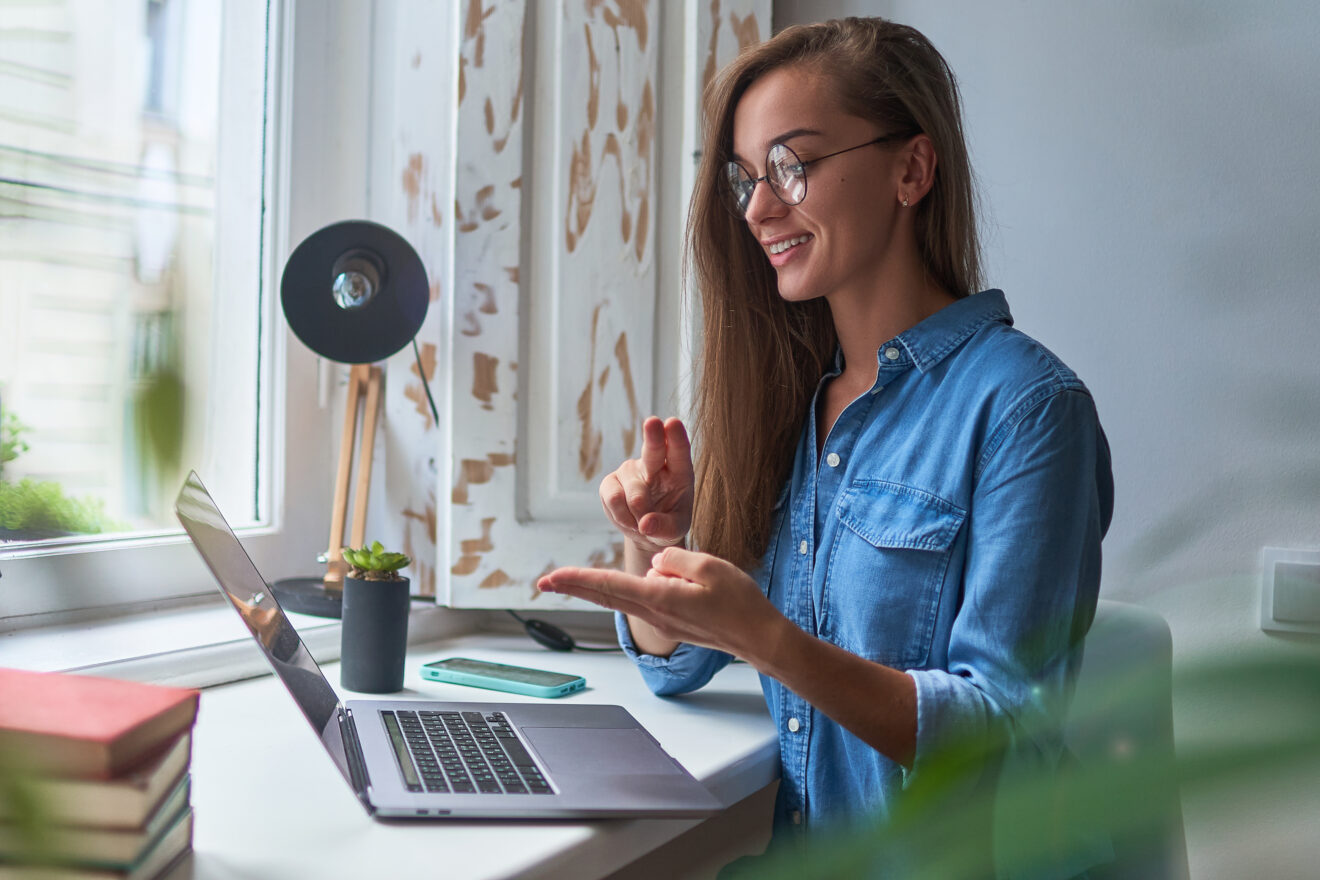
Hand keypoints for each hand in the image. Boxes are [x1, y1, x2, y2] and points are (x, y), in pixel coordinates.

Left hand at [537, 546, 780, 659]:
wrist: (760, 639)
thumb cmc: (739, 602)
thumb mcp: (709, 566)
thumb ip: (674, 559)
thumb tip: (655, 564)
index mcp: (660, 598)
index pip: (608, 585)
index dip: (576, 579)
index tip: (549, 578)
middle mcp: (655, 614)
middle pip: (606, 596)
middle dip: (574, 587)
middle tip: (543, 581)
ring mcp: (663, 622)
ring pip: (633, 594)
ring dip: (628, 582)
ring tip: (654, 579)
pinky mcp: (673, 624)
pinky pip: (652, 598)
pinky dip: (652, 587)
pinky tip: (681, 582)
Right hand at [600, 416, 693, 554]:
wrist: (646, 530)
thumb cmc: (667, 523)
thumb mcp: (675, 530)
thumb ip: (665, 528)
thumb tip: (645, 524)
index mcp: (678, 470)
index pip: (678, 450)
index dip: (676, 437)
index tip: (673, 423)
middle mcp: (654, 464)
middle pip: (653, 447)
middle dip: (653, 436)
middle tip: (653, 422)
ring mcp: (630, 470)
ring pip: (633, 492)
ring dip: (638, 515)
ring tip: (643, 525)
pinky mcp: (610, 482)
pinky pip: (614, 499)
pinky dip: (622, 516)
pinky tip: (628, 520)